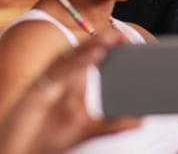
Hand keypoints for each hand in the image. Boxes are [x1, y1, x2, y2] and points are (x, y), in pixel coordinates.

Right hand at [0, 30, 141, 153]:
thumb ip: (111, 125)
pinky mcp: (36, 91)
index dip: (108, 49)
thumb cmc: (42, 140)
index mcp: (70, 86)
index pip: (91, 61)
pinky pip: (57, 72)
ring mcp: (46, 84)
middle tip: (123, 35)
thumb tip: (141, 121)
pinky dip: (75, 62)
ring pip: (70, 59)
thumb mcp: (84, 131)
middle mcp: (59, 81)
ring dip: (90, 47)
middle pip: (82, 55)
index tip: (128, 41)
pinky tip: (92, 55)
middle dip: (102, 43)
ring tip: (111, 38)